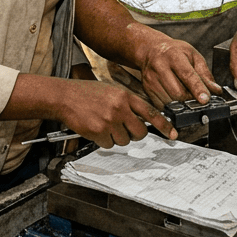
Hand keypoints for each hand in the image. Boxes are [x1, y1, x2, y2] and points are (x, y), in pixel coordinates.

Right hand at [58, 80, 176, 147]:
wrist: (64, 96)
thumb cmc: (86, 93)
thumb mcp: (111, 91)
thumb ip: (127, 103)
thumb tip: (141, 119)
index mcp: (125, 96)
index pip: (151, 113)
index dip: (164, 125)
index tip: (173, 134)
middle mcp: (120, 108)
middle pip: (140, 132)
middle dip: (134, 134)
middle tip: (124, 129)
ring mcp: (110, 120)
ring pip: (125, 140)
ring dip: (116, 137)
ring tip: (104, 124)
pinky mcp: (99, 131)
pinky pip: (109, 144)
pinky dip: (103, 141)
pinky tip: (95, 129)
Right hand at [138, 36, 222, 105]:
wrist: (151, 50)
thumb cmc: (174, 52)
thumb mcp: (193, 56)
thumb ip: (205, 74)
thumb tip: (216, 91)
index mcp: (174, 56)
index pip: (187, 75)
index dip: (197, 89)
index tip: (206, 99)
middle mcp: (159, 67)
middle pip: (178, 92)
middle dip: (191, 99)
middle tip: (197, 97)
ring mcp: (151, 79)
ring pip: (170, 101)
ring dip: (182, 103)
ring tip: (185, 94)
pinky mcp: (147, 89)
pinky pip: (162, 105)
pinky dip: (172, 105)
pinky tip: (174, 96)